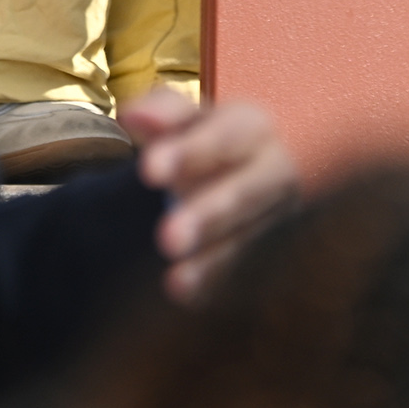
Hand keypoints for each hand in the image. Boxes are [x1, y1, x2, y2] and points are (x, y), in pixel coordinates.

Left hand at [118, 88, 299, 303]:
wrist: (251, 173)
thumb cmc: (208, 141)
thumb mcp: (187, 118)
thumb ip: (163, 113)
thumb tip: (133, 115)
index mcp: (253, 129)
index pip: (224, 138)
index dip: (190, 153)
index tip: (150, 171)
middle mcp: (273, 174)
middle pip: (244, 194)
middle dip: (209, 215)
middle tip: (169, 238)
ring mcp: (275, 219)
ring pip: (247, 241)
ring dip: (213, 262)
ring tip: (176, 281)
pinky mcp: (267, 255)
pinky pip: (244, 274)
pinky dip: (215, 285)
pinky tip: (185, 294)